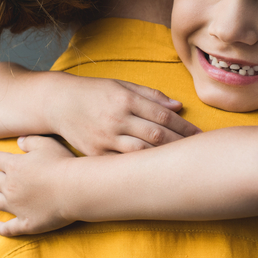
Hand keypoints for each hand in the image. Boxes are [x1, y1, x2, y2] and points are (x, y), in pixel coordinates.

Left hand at [0, 136, 77, 236]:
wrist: (75, 189)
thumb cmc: (62, 164)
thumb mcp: (46, 144)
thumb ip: (30, 141)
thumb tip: (18, 141)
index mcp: (14, 166)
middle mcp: (10, 187)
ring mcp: (16, 207)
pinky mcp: (26, 223)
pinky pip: (9, 227)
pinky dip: (1, 228)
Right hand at [50, 76, 200, 154]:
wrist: (57, 102)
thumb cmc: (93, 92)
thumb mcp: (120, 85)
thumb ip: (150, 95)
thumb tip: (178, 106)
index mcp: (126, 99)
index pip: (163, 116)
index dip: (184, 127)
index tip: (199, 135)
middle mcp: (117, 119)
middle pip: (156, 135)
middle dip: (181, 144)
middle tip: (198, 152)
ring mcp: (105, 137)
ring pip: (141, 152)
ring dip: (164, 158)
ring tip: (182, 163)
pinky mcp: (95, 153)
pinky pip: (122, 164)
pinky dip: (140, 168)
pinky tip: (155, 172)